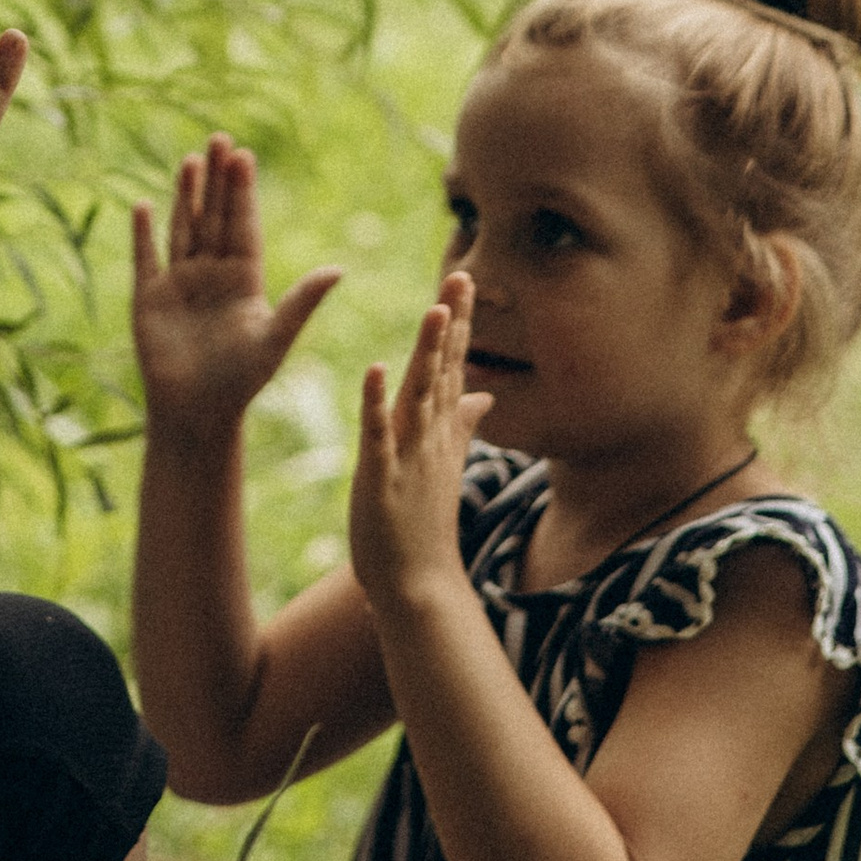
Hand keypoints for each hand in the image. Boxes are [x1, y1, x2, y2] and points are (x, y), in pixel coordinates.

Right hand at [131, 134, 339, 445]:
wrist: (197, 414)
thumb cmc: (241, 381)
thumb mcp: (275, 338)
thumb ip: (302, 302)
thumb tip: (340, 269)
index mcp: (243, 279)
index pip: (243, 225)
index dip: (243, 191)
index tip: (245, 155)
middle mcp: (212, 273)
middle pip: (214, 217)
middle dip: (217, 180)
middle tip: (221, 138)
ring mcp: (179, 283)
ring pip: (184, 228)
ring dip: (186, 195)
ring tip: (191, 159)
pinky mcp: (149, 298)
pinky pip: (146, 258)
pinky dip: (143, 234)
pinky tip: (144, 206)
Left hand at [347, 269, 491, 619]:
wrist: (419, 585)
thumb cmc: (426, 525)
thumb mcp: (446, 465)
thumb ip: (463, 426)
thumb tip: (484, 394)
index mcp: (441, 432)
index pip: (452, 367)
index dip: (457, 324)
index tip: (462, 280)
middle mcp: (431, 438)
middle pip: (443, 370)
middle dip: (451, 323)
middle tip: (462, 275)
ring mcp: (409, 457)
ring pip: (419, 396)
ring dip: (427, 353)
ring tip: (434, 310)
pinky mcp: (381, 478)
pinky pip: (379, 435)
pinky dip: (377, 403)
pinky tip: (376, 370)